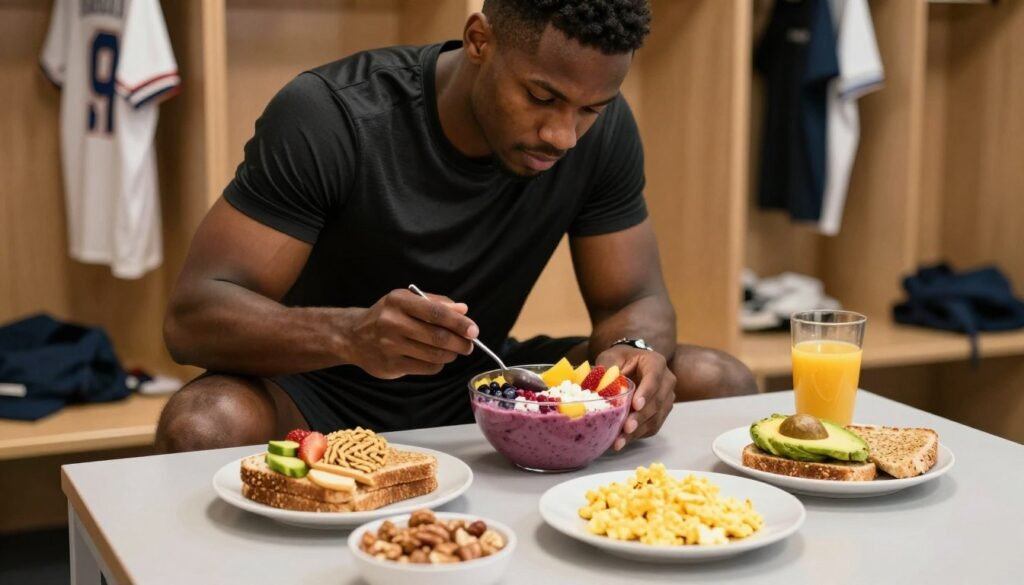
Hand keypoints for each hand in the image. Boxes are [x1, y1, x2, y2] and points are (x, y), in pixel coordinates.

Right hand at [344, 288, 477, 378]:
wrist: (353, 336)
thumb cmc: (387, 315)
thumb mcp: (407, 301)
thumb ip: (436, 303)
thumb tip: (463, 310)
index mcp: (399, 301)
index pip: (436, 313)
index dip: (459, 323)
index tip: (474, 330)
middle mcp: (393, 322)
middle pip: (438, 337)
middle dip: (460, 343)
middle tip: (469, 345)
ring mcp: (390, 346)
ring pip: (434, 355)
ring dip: (450, 354)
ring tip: (453, 351)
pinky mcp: (391, 365)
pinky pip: (426, 368)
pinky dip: (437, 365)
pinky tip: (435, 358)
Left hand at [596, 346, 675, 450]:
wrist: (632, 364)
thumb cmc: (621, 359)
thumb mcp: (612, 358)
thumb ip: (606, 368)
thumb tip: (596, 386)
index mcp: (655, 363)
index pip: (653, 378)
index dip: (646, 393)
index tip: (636, 405)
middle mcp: (666, 381)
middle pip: (657, 401)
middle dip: (641, 417)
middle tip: (626, 428)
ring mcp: (666, 398)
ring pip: (656, 417)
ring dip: (638, 431)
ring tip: (620, 441)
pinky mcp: (661, 413)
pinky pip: (653, 426)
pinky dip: (638, 435)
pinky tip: (622, 441)